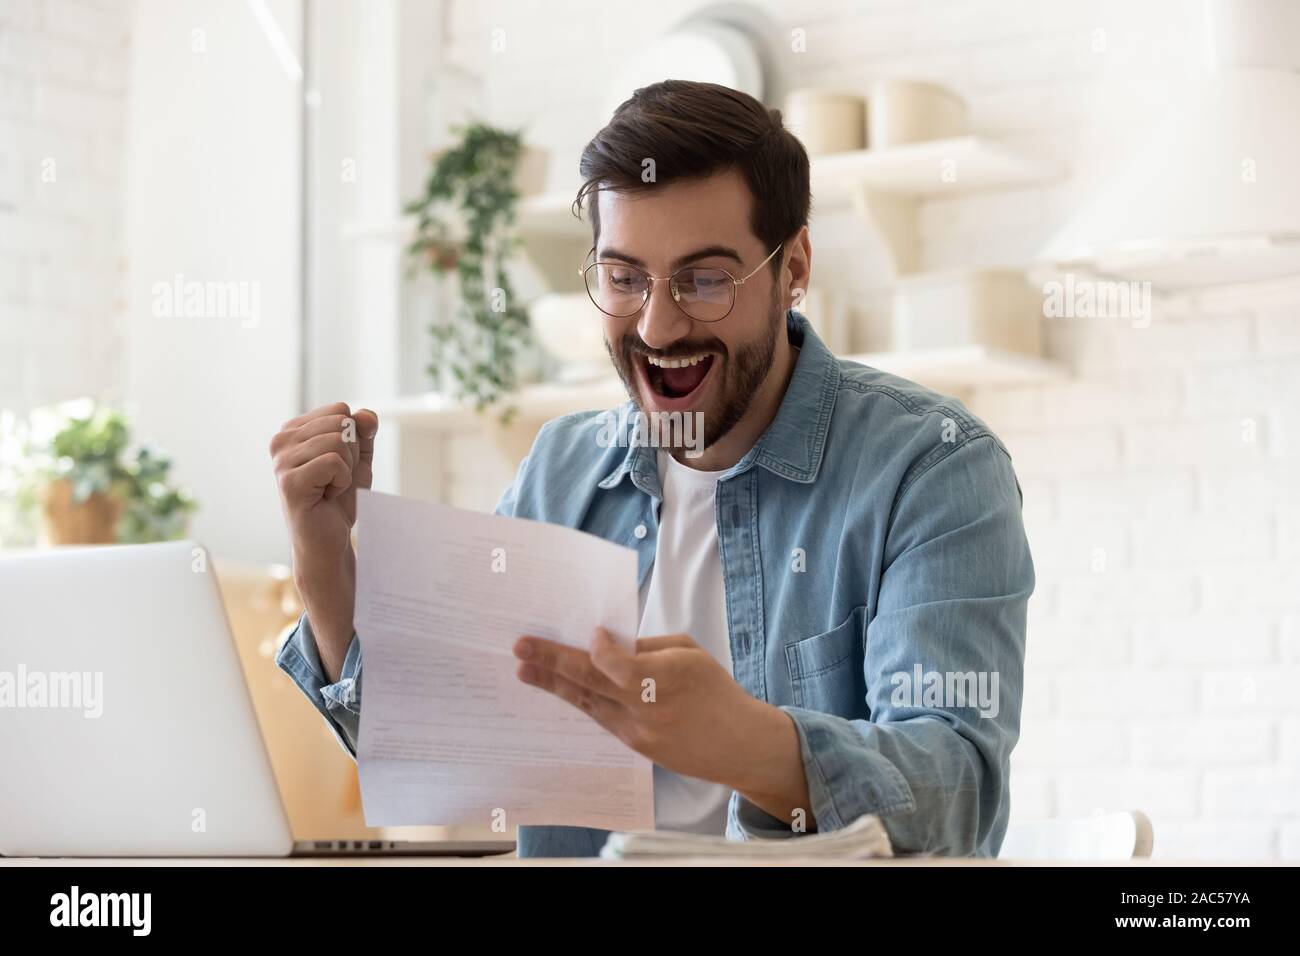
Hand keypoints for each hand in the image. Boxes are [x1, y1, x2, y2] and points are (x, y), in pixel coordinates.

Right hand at [270, 401, 377, 579]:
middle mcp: (281, 441)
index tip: (337, 464)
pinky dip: (341, 481)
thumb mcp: (358, 458)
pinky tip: (327, 496)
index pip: (340, 410)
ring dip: (346, 470)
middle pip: (341, 423)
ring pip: (338, 442)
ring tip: (329, 488)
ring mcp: (281, 461)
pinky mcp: (289, 481)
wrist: (331, 538)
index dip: (352, 439)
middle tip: (334, 479)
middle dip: (350, 454)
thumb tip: (366, 415)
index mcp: (293, 430)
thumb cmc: (339, 498)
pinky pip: (333, 462)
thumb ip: (363, 432)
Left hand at [512, 629, 784, 790]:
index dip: (598, 649)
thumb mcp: (690, 654)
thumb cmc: (715, 690)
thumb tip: (609, 645)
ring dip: (553, 685)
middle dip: (552, 662)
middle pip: (592, 682)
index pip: (618, 664)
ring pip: (588, 703)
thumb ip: (649, 648)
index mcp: (668, 677)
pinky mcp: (635, 747)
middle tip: (521, 648)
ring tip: (524, 669)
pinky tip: (559, 688)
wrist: (737, 744)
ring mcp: (639, 732)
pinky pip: (600, 718)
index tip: (590, 634)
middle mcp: (648, 708)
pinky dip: (579, 701)